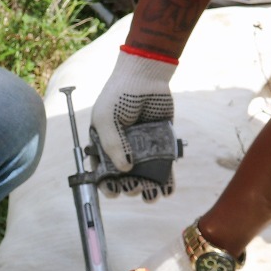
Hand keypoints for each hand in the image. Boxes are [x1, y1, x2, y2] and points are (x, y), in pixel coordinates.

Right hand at [89, 48, 178, 200]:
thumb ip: (113, 145)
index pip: (102, 170)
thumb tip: (125, 169)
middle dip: (129, 187)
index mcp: (104, 143)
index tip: (113, 192)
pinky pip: (164, 165)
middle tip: (134, 187)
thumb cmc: (119, 95)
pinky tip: (167, 190)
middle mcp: (123, 148)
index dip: (106, 183)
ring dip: (148, 188)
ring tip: (152, 195)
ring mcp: (143, 146)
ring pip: (145, 174)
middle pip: (125, 177)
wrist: (145, 75)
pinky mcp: (162, 142)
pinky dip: (166, 179)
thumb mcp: (106, 119)